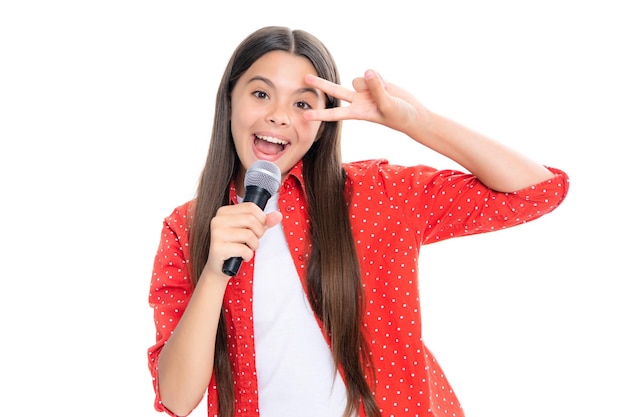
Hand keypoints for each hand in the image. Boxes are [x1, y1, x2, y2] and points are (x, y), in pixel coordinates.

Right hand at [205, 203, 282, 277]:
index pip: (250, 207)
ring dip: (254, 245)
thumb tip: (277, 215)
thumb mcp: (250, 231)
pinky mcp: (218, 248)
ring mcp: (216, 234)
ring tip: (247, 248)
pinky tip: (242, 256)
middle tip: (253, 241)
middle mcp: (218, 220)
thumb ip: (264, 222)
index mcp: (224, 212)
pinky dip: (248, 255)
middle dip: (259, 233)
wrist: (220, 267)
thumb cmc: (234, 246)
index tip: (257, 229)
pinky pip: (243, 249)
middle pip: (250, 219)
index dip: (261, 219)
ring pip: (248, 234)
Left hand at [303, 70, 428, 134]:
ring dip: (371, 82)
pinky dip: (380, 78)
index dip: (320, 114)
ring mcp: (365, 91)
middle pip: (335, 91)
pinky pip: (372, 73)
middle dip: (321, 84)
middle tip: (304, 77)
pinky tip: (387, 86)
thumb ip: (376, 89)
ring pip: (359, 79)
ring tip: (383, 89)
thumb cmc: (399, 116)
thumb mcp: (387, 105)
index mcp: (358, 112)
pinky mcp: (374, 82)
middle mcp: (358, 101)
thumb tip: (367, 72)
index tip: (305, 116)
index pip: (335, 113)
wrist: (412, 114)